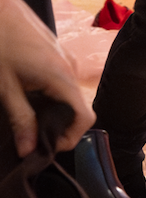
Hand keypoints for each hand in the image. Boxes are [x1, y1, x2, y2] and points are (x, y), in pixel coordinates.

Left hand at [0, 0, 93, 156]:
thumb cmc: (1, 46)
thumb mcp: (6, 89)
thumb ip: (21, 120)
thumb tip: (30, 150)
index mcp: (63, 78)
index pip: (85, 117)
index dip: (70, 138)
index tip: (46, 148)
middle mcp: (71, 68)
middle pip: (76, 107)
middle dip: (56, 126)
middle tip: (27, 136)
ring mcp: (65, 58)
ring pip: (67, 94)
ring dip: (50, 110)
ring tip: (22, 115)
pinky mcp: (56, 52)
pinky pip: (61, 81)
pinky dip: (48, 94)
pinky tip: (23, 93)